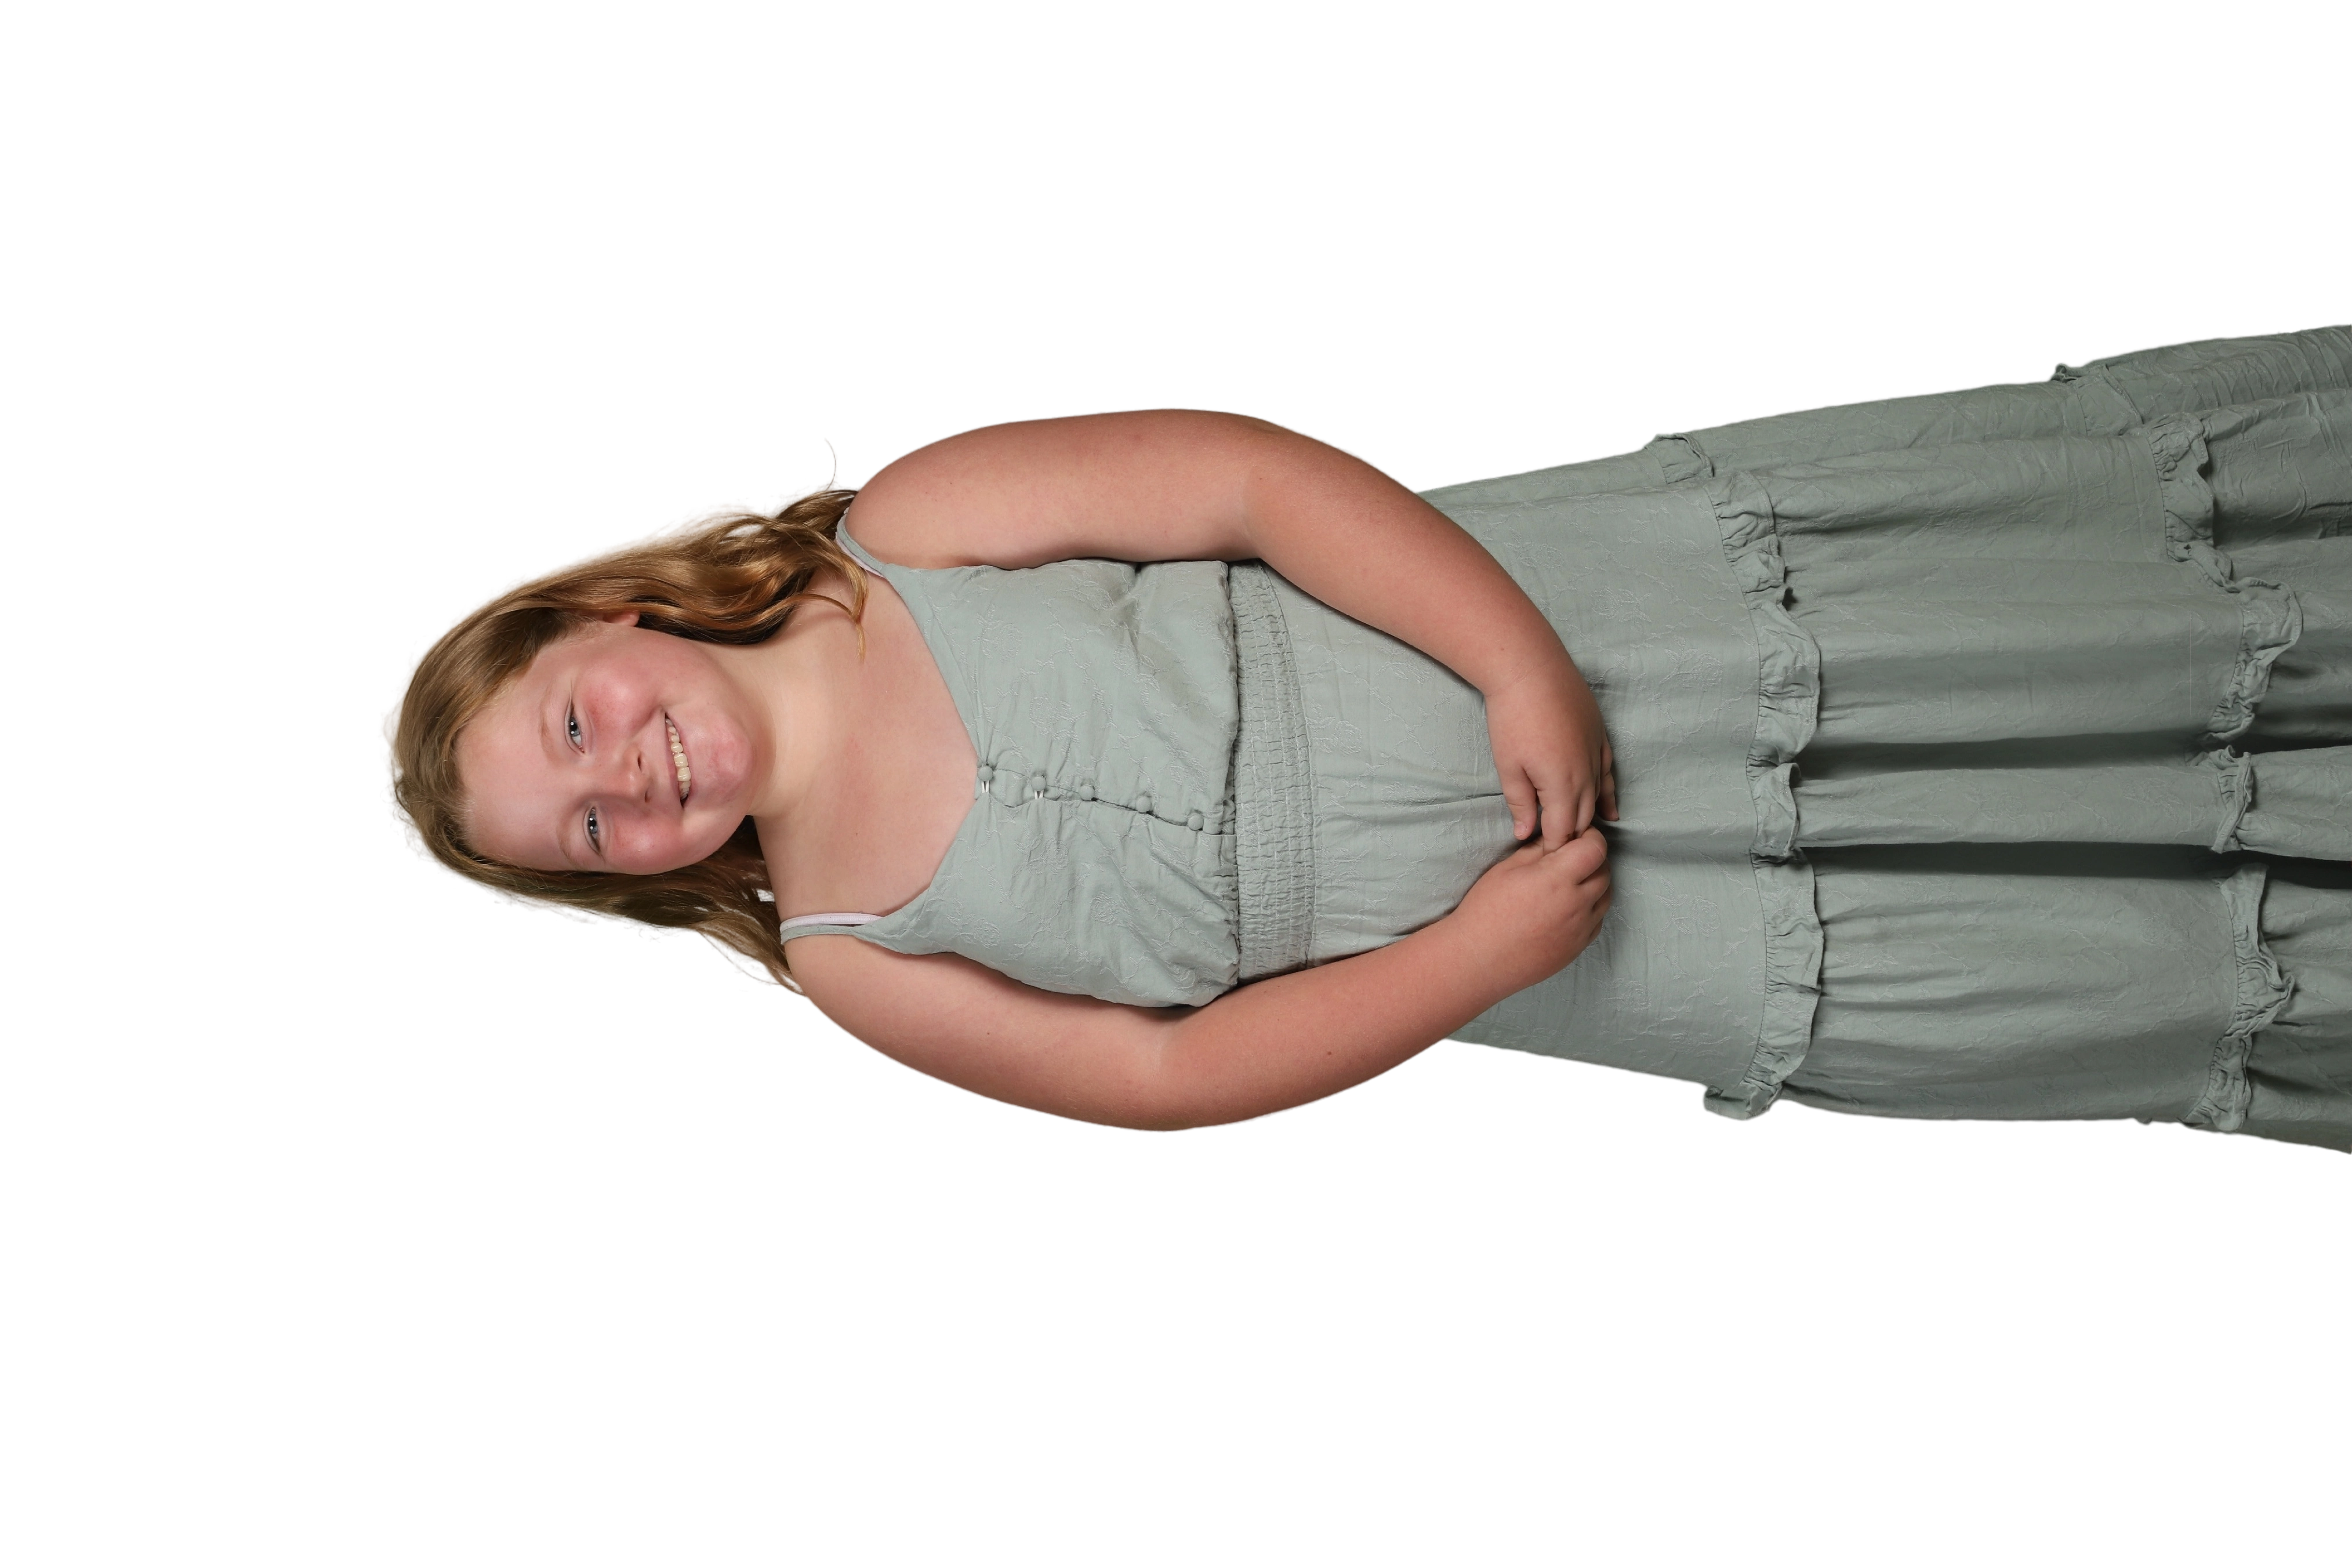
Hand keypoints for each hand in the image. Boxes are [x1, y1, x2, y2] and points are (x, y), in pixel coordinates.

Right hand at [1451, 826, 1613, 993]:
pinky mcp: (1578, 948)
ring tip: (1568, 882)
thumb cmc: (1484, 913)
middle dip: (1592, 858)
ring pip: (1605, 897)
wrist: (1477, 960)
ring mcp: (1580, 930)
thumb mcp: (1505, 870)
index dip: (1590, 837)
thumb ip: (1537, 851)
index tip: (1577, 836)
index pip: (1595, 849)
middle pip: (1604, 871)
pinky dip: (1589, 908)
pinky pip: (1597, 921)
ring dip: (1594, 883)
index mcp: (1556, 880)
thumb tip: (1556, 840)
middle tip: (1570, 857)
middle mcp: (1575, 905)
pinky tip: (1566, 907)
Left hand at [1483, 658, 1618, 850]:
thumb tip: (1526, 834)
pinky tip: (1611, 812)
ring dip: (1589, 818)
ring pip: (1598, 798)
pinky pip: (1609, 775)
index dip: (1552, 847)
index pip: (1561, 831)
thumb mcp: (1508, 766)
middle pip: (1582, 818)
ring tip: (1582, 840)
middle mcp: (1585, 775)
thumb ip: (1520, 803)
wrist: (1531, 669)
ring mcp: (1596, 755)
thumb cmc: (1512, 719)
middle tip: (1556, 854)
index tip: (1542, 860)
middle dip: (1570, 837)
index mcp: (1561, 787)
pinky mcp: (1600, 737)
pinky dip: (1609, 795)